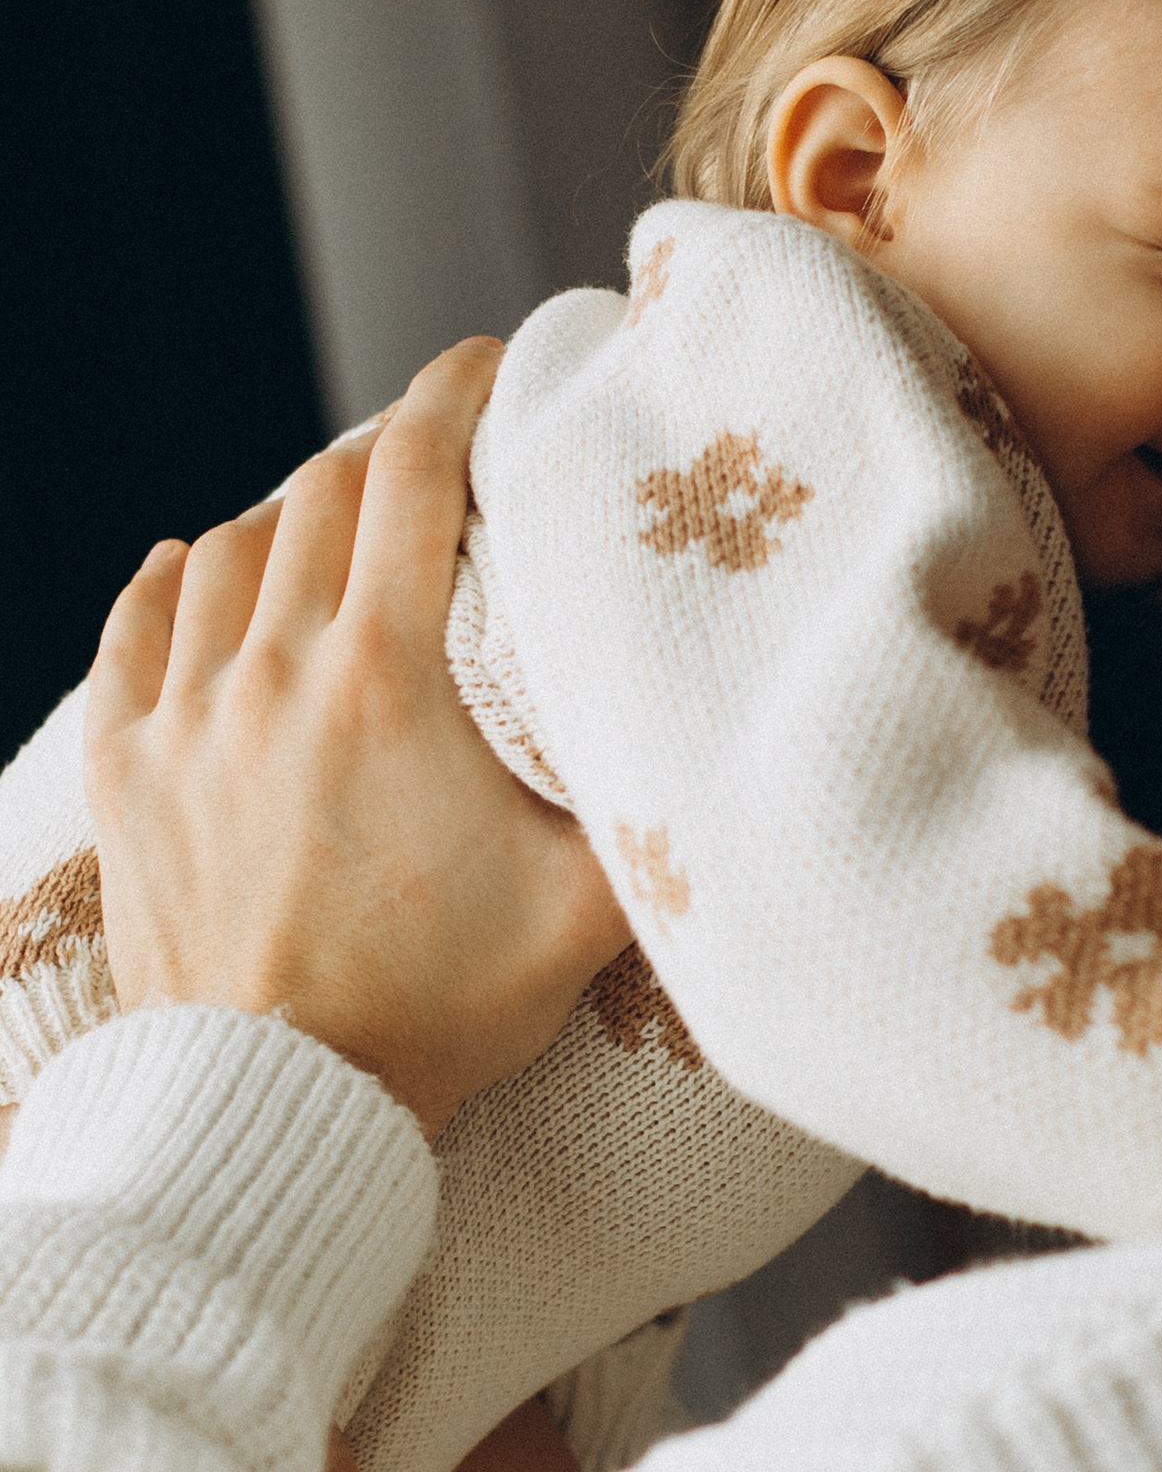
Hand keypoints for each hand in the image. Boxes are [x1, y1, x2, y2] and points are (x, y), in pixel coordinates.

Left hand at [85, 339, 626, 1136]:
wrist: (275, 1106)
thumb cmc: (437, 1009)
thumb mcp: (589, 907)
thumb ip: (654, 807)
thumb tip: (726, 742)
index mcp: (384, 680)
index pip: (409, 476)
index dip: (451, 394)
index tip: (485, 365)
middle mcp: (270, 673)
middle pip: (317, 494)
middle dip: (383, 454)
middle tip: (439, 460)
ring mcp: (182, 720)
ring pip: (225, 550)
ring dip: (289, 517)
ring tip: (339, 526)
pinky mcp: (124, 776)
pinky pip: (134, 631)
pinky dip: (175, 582)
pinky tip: (201, 570)